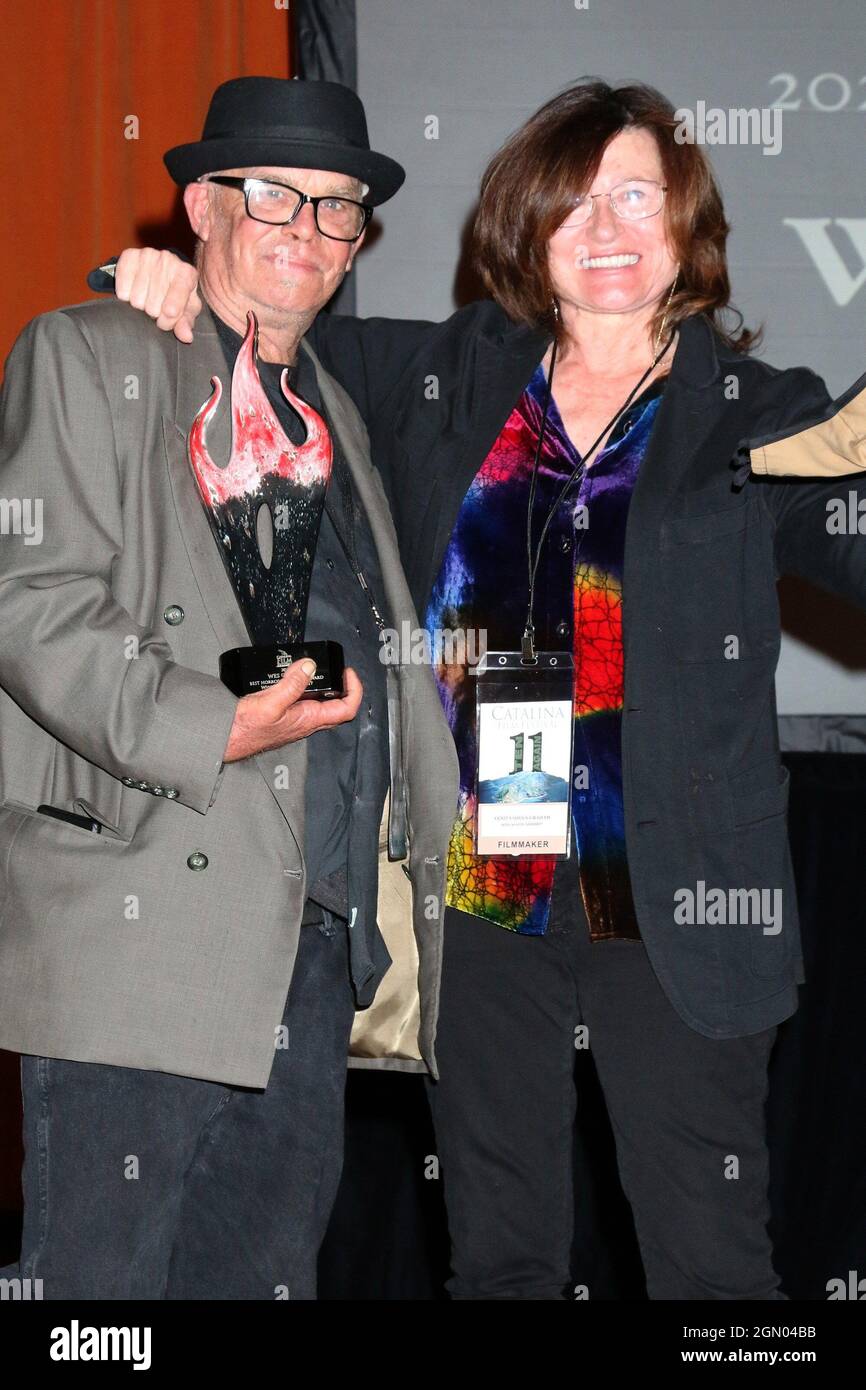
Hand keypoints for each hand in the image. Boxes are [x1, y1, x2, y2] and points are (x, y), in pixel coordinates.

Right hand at [114, 248, 201, 342]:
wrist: (159, 271)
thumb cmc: (176, 294)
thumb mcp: (185, 309)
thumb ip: (186, 323)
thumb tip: (186, 336)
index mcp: (186, 273)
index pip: (174, 305)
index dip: (169, 319)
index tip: (166, 320)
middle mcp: (168, 260)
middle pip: (153, 306)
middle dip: (154, 313)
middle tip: (156, 306)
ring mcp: (148, 255)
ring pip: (136, 299)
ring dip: (139, 305)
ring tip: (146, 298)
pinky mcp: (129, 255)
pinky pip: (122, 289)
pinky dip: (125, 296)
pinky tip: (133, 290)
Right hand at [223, 659, 363, 762]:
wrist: (225, 739)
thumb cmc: (244, 730)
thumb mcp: (270, 702)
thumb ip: (292, 684)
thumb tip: (310, 667)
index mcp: (308, 720)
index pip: (346, 709)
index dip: (354, 690)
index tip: (348, 673)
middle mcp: (306, 722)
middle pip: (338, 707)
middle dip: (343, 686)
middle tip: (340, 670)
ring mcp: (296, 721)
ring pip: (320, 704)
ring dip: (325, 687)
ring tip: (318, 669)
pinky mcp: (285, 717)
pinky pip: (304, 703)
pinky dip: (306, 688)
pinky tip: (295, 678)